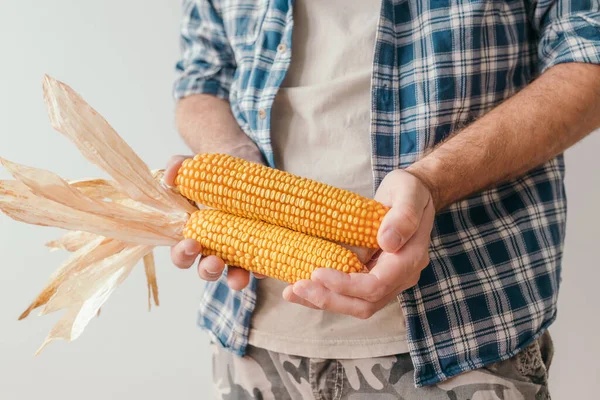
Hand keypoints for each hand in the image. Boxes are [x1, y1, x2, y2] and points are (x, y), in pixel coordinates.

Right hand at [164, 150, 265, 289]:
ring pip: (234, 274)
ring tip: (239, 277)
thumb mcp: (196, 166)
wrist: (248, 164)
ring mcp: (240, 250)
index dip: (183, 254)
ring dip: (235, 279)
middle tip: (215, 261)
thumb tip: (170, 175)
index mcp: (195, 234)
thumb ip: (178, 166)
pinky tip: (266, 266)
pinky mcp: (264, 247)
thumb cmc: (215, 172)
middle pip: (206, 270)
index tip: (191, 243)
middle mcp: (216, 248)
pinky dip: (264, 268)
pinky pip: (263, 264)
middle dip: (208, 270)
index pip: (182, 254)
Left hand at [283, 169, 434, 317]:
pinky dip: (324, 294)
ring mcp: (386, 281)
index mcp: (409, 260)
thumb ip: (403, 217)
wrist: (414, 196)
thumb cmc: (410, 191)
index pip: (376, 285)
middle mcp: (399, 278)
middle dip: (329, 298)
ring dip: (322, 301)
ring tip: (292, 292)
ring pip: (354, 305)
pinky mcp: (371, 277)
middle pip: (364, 304)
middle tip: (297, 287)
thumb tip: (388, 242)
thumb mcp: (409, 193)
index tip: (317, 272)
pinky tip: (299, 289)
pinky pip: (349, 295)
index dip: (346, 285)